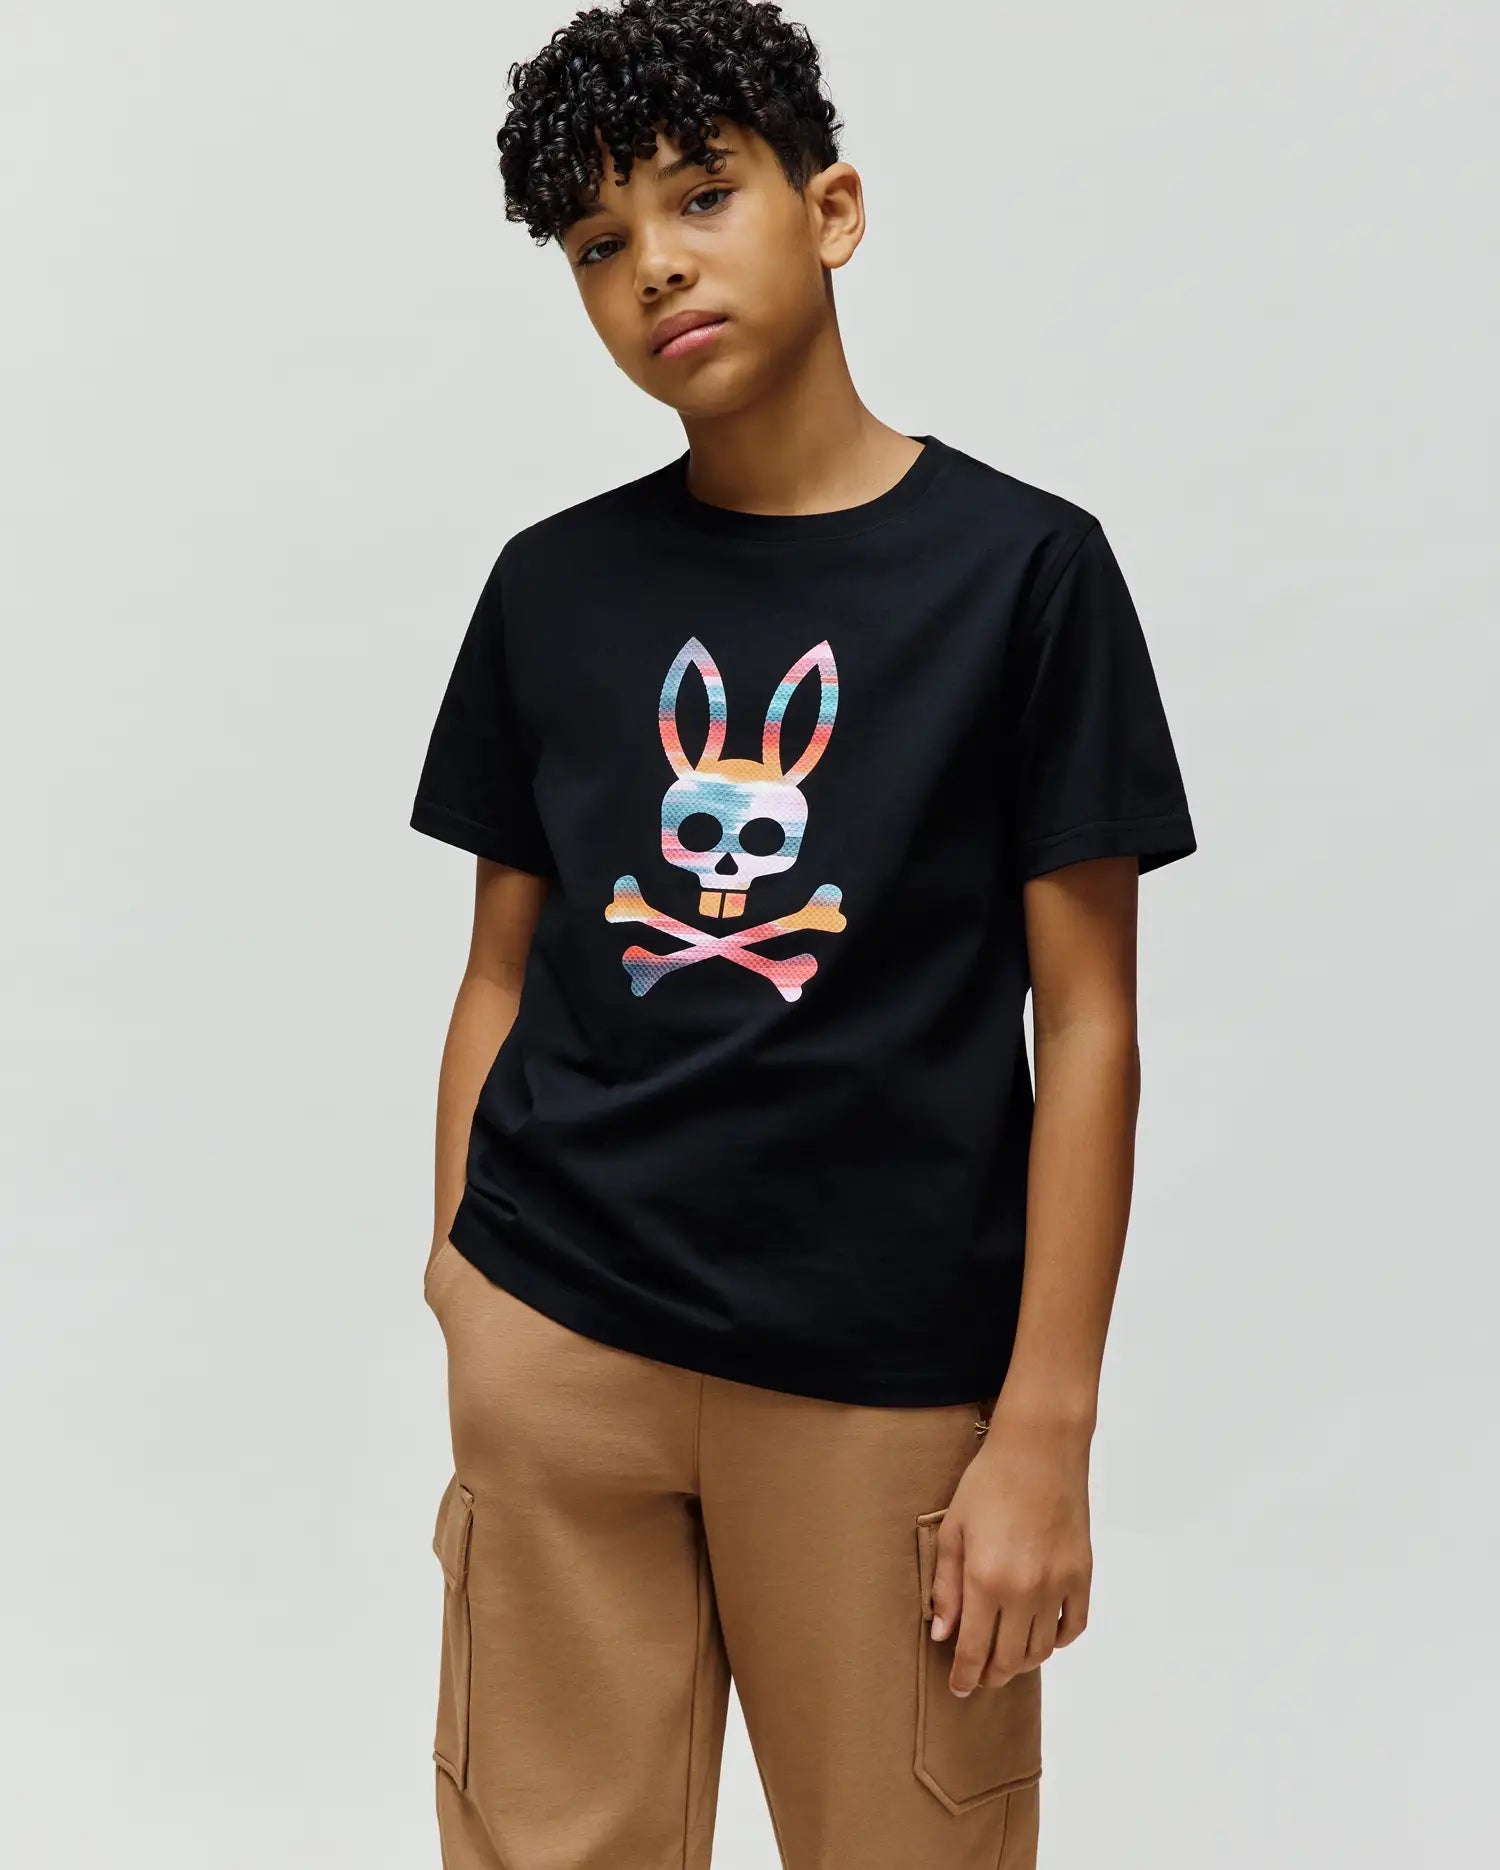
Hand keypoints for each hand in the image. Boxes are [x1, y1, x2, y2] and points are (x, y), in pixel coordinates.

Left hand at [929, 1399, 1092, 1695]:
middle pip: (1010, 1658)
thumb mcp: (954, 1530)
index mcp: (987, 1580)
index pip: (975, 1649)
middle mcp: (1025, 1591)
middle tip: (979, 1675)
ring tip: (1006, 1657)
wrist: (1040, 1450)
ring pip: (1042, 1649)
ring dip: (1022, 1662)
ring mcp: (1059, 1585)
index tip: (959, 1689)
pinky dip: (1058, 1640)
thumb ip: (946, 1587)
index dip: (965, 1675)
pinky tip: (1042, 1635)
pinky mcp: (1082, 1574)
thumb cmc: (989, 1483)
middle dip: (991, 1674)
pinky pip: (1074, 1626)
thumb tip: (943, 1634)